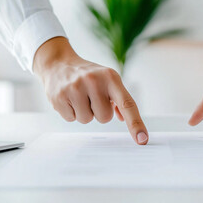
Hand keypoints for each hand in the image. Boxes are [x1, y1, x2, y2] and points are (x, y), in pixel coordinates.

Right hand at [33, 37, 147, 144]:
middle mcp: (94, 80)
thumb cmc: (90, 75)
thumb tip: (124, 117)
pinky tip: (68, 98)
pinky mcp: (59, 96)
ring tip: (79, 97)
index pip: (127, 104)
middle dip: (99, 112)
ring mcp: (75, 87)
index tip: (143, 139)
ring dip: (84, 112)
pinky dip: (71, 112)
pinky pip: (71, 119)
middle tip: (91, 97)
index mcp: (111, 77)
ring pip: (87, 120)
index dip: (136, 123)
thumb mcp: (108, 80)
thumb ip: (120, 99)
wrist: (59, 63)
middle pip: (105, 117)